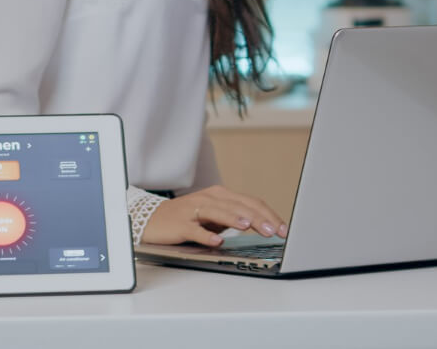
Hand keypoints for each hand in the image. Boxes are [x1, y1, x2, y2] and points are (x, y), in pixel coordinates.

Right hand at [140, 185, 288, 246]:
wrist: (153, 219)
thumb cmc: (187, 218)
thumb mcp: (214, 216)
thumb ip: (234, 218)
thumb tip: (260, 225)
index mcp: (221, 195)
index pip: (250, 202)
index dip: (268, 214)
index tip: (283, 229)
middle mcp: (210, 199)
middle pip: (239, 206)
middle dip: (259, 218)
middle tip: (274, 231)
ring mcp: (194, 210)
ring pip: (219, 212)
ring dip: (235, 219)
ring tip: (250, 227)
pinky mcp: (181, 224)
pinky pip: (196, 229)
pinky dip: (207, 235)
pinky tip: (217, 241)